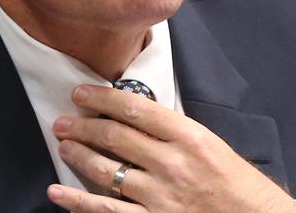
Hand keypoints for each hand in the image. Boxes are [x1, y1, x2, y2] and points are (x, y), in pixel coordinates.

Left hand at [47, 85, 295, 212]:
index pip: (135, 108)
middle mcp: (172, 163)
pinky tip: (58, 191)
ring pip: (105, 171)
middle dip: (83, 124)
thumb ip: (174, 132)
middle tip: (64, 119)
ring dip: (78, 154)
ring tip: (63, 143)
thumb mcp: (211, 145)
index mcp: (190, 137)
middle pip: (115, 136)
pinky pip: (107, 211)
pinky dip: (77, 201)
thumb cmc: (237, 184)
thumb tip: (135, 119)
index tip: (82, 93)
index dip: (102, 98)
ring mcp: (160, 197)